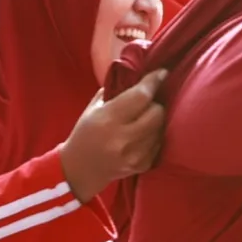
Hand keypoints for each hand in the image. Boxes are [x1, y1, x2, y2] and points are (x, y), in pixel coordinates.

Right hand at [63, 70, 167, 200]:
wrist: (79, 170)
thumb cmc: (85, 133)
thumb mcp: (94, 108)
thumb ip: (116, 91)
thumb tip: (139, 75)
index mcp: (108, 119)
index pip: (140, 96)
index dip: (153, 82)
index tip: (162, 72)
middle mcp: (123, 138)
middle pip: (157, 112)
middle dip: (154, 104)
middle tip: (145, 104)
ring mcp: (134, 155)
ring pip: (160, 128)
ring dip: (155, 120)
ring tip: (142, 120)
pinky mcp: (142, 166)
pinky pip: (159, 144)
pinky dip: (153, 136)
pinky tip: (140, 136)